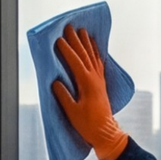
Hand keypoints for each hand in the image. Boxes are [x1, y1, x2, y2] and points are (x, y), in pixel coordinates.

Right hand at [51, 21, 128, 159]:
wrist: (105, 132)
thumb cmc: (87, 124)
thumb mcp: (72, 111)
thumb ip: (64, 96)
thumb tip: (55, 82)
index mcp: (87, 84)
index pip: (75, 62)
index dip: (67, 50)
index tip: (59, 39)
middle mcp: (95, 79)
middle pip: (85, 55)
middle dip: (77, 40)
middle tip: (70, 27)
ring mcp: (100, 81)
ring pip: (93, 57)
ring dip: (87, 44)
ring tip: (83, 31)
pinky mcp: (101, 84)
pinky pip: (98, 64)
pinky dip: (96, 53)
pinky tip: (93, 48)